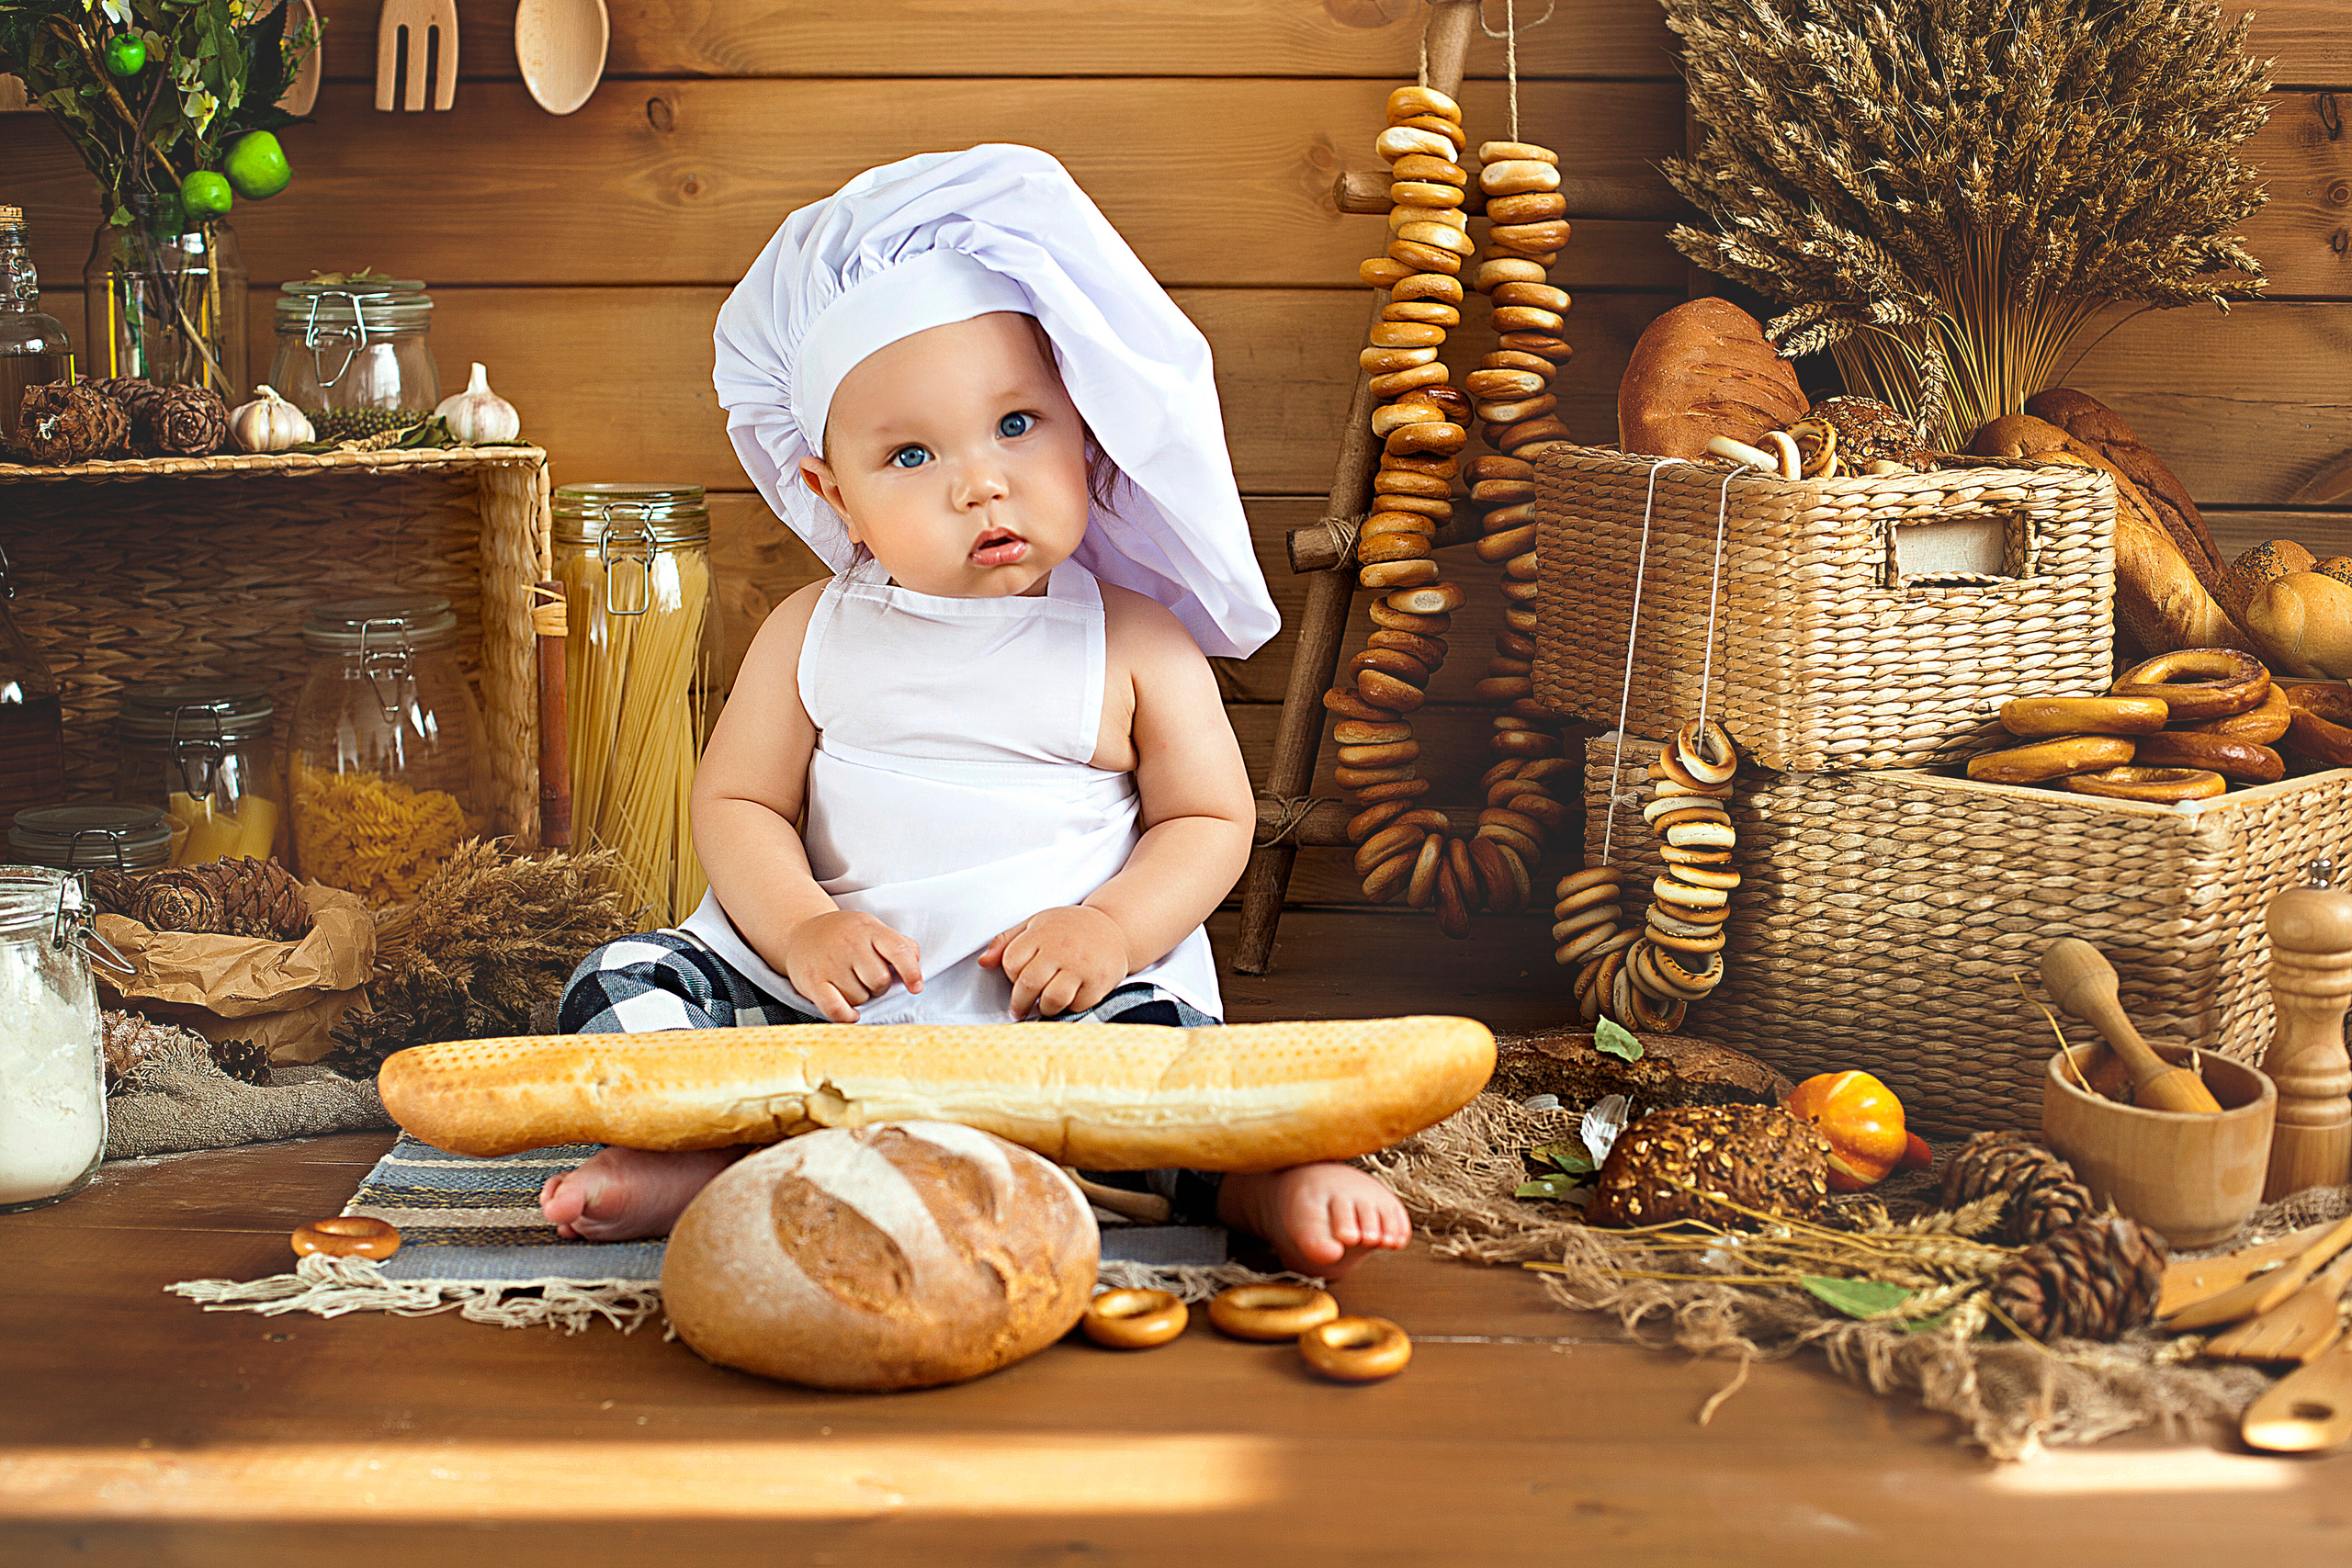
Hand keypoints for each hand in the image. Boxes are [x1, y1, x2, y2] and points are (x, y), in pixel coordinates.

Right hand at [778, 910, 921, 1022]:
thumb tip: (917, 963)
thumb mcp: (872, 928)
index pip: (898, 950)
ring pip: (860, 997)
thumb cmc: (845, 935)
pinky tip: (851, 1013)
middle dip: (879, 987)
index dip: (912, 972)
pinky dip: (847, 1016)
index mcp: (869, 929)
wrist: (801, 932)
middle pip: (880, 980)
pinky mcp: (813, 981)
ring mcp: (830, 963)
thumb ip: (898, 943)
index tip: (916, 988)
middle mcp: (849, 944)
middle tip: (866, 978)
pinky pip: (836, 1009)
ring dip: (860, 997)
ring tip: (850, 983)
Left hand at [976, 905, 1130, 1019]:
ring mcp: (1082, 966)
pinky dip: (1071, 1008)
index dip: (1010, 976)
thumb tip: (983, 962)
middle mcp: (1061, 948)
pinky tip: (1070, 999)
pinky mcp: (1100, 981)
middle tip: (1020, 1008)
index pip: (1011, 962)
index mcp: (1042, 932)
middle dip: (1020, 1002)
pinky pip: (1077, 1006)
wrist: (1114, 926)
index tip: (1017, 980)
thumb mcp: (1035, 924)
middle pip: (1028, 984)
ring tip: (1046, 1005)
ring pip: (1052, 1000)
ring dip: (1045, 1008)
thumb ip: (1006, 941)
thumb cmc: (1069, 928)